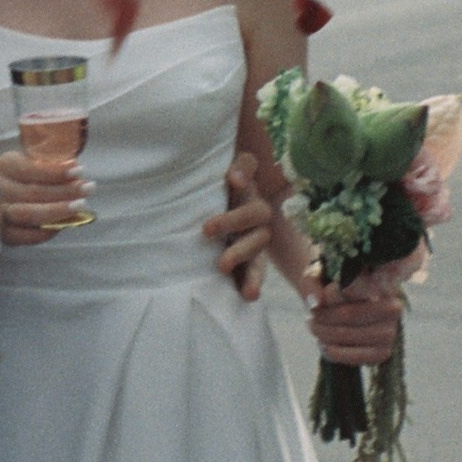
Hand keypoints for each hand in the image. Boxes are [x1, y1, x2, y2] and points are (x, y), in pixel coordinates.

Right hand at [0, 145, 89, 243]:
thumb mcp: (35, 163)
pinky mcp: (3, 233)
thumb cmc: (27, 177)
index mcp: (5, 165)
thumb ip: (52, 167)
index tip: (79, 170)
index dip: (56, 172)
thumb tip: (78, 176)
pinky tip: (65, 223)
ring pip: (30, 214)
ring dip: (59, 211)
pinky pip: (28, 236)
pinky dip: (49, 231)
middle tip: (87, 188)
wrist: (3, 198)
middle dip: (65, 191)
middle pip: (33, 192)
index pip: (30, 169)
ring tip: (80, 205)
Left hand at [203, 153, 271, 300]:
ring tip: (222, 267)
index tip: (232, 180)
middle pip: (256, 212)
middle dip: (233, 221)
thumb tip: (235, 179)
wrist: (201, 223)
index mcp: (242, 184)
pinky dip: (252, 282)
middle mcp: (253, 209)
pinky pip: (256, 272)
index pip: (248, 166)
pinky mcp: (250, 262)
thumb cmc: (202, 200)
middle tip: (206, 230)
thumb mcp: (204, 181)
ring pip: (260, 245)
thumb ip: (223, 176)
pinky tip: (248, 294)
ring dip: (244, 251)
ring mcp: (255, 237)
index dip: (244, 171)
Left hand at [309, 281, 400, 366]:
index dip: (334, 292)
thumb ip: (313, 283)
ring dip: (324, 333)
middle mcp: (393, 307)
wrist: (347, 310)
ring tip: (313, 327)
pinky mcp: (383, 353)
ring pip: (347, 334)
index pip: (356, 287)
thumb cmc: (331, 287)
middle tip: (310, 317)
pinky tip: (322, 344)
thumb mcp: (318, 276)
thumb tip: (315, 303)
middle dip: (323, 317)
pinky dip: (332, 351)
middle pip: (348, 314)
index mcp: (384, 281)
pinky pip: (353, 357)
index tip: (326, 291)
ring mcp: (390, 332)